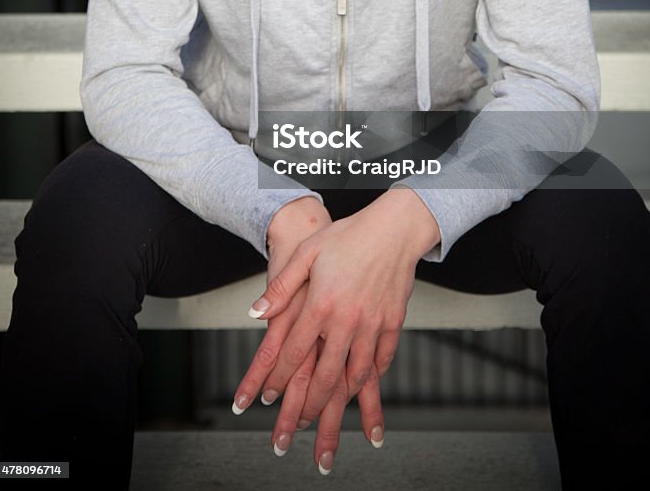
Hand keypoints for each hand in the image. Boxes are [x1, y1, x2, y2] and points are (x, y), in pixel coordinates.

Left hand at [231, 195, 384, 471]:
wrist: (394, 227)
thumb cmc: (348, 235)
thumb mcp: (306, 254)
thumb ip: (280, 287)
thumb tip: (255, 312)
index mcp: (321, 304)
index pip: (294, 351)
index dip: (277, 378)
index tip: (268, 395)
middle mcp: (347, 320)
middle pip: (325, 375)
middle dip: (309, 404)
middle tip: (298, 422)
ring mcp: (373, 324)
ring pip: (356, 374)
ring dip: (340, 397)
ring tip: (329, 412)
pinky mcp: (393, 322)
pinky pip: (382, 358)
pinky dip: (372, 375)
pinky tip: (363, 383)